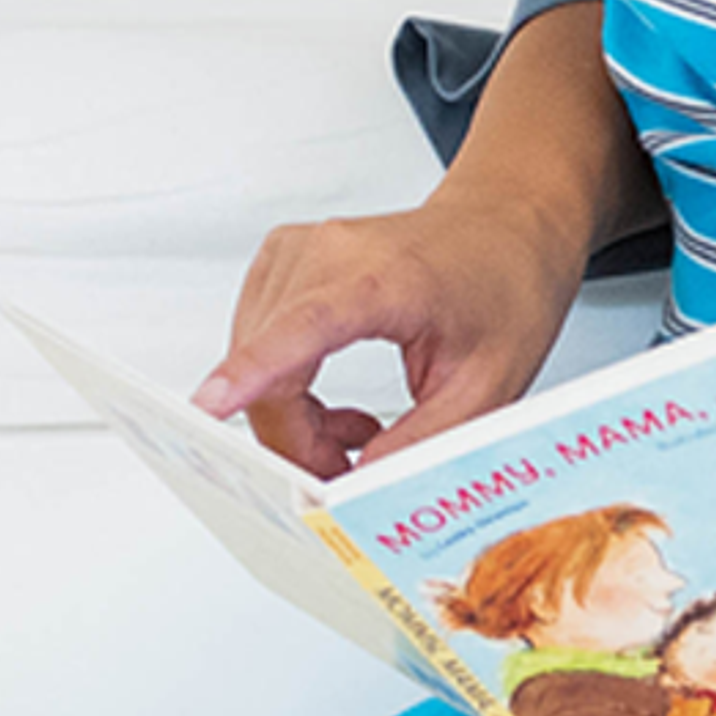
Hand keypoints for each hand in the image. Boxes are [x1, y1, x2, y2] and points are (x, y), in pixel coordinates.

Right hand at [195, 192, 580, 475]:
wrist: (506, 225)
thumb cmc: (505, 285)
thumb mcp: (488, 385)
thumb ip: (419, 444)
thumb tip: (353, 491)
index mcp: (387, 278)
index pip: (304, 328)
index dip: (254, 371)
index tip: (209, 406)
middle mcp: (330, 252)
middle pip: (270, 369)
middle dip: (297, 440)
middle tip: (350, 468)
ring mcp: (298, 251)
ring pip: (255, 363)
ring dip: (293, 417)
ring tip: (358, 429)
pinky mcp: (283, 262)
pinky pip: (258, 344)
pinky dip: (285, 386)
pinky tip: (333, 399)